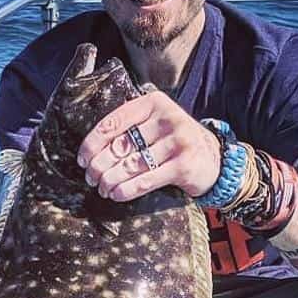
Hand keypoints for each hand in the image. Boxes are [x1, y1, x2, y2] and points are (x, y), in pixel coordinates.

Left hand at [77, 90, 219, 201]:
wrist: (214, 159)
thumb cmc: (175, 142)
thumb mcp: (156, 124)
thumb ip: (130, 127)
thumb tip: (91, 150)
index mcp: (154, 103)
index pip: (113, 122)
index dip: (92, 143)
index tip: (82, 159)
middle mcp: (167, 118)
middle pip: (121, 145)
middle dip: (100, 165)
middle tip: (91, 178)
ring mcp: (178, 142)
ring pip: (131, 165)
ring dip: (110, 180)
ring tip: (102, 188)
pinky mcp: (184, 165)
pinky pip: (146, 180)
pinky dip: (126, 190)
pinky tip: (116, 194)